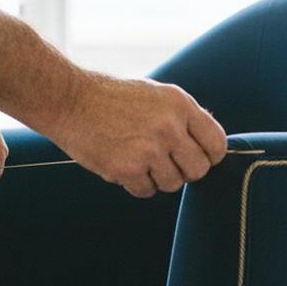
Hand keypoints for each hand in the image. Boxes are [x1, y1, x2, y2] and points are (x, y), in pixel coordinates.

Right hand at [52, 75, 226, 197]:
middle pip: (199, 170)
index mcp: (180, 104)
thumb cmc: (114, 98)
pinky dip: (137, 184)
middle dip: (185, 170)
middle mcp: (169, 126)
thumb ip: (185, 118)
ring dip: (158, 178)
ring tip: (139, 159)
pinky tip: (124, 165)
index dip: (209, 156)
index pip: (216, 143)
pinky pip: (147, 191)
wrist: (69, 100)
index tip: (197, 157)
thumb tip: (209, 146)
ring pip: (173, 183)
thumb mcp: (157, 94)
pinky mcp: (127, 169)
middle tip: (166, 162)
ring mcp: (149, 149)